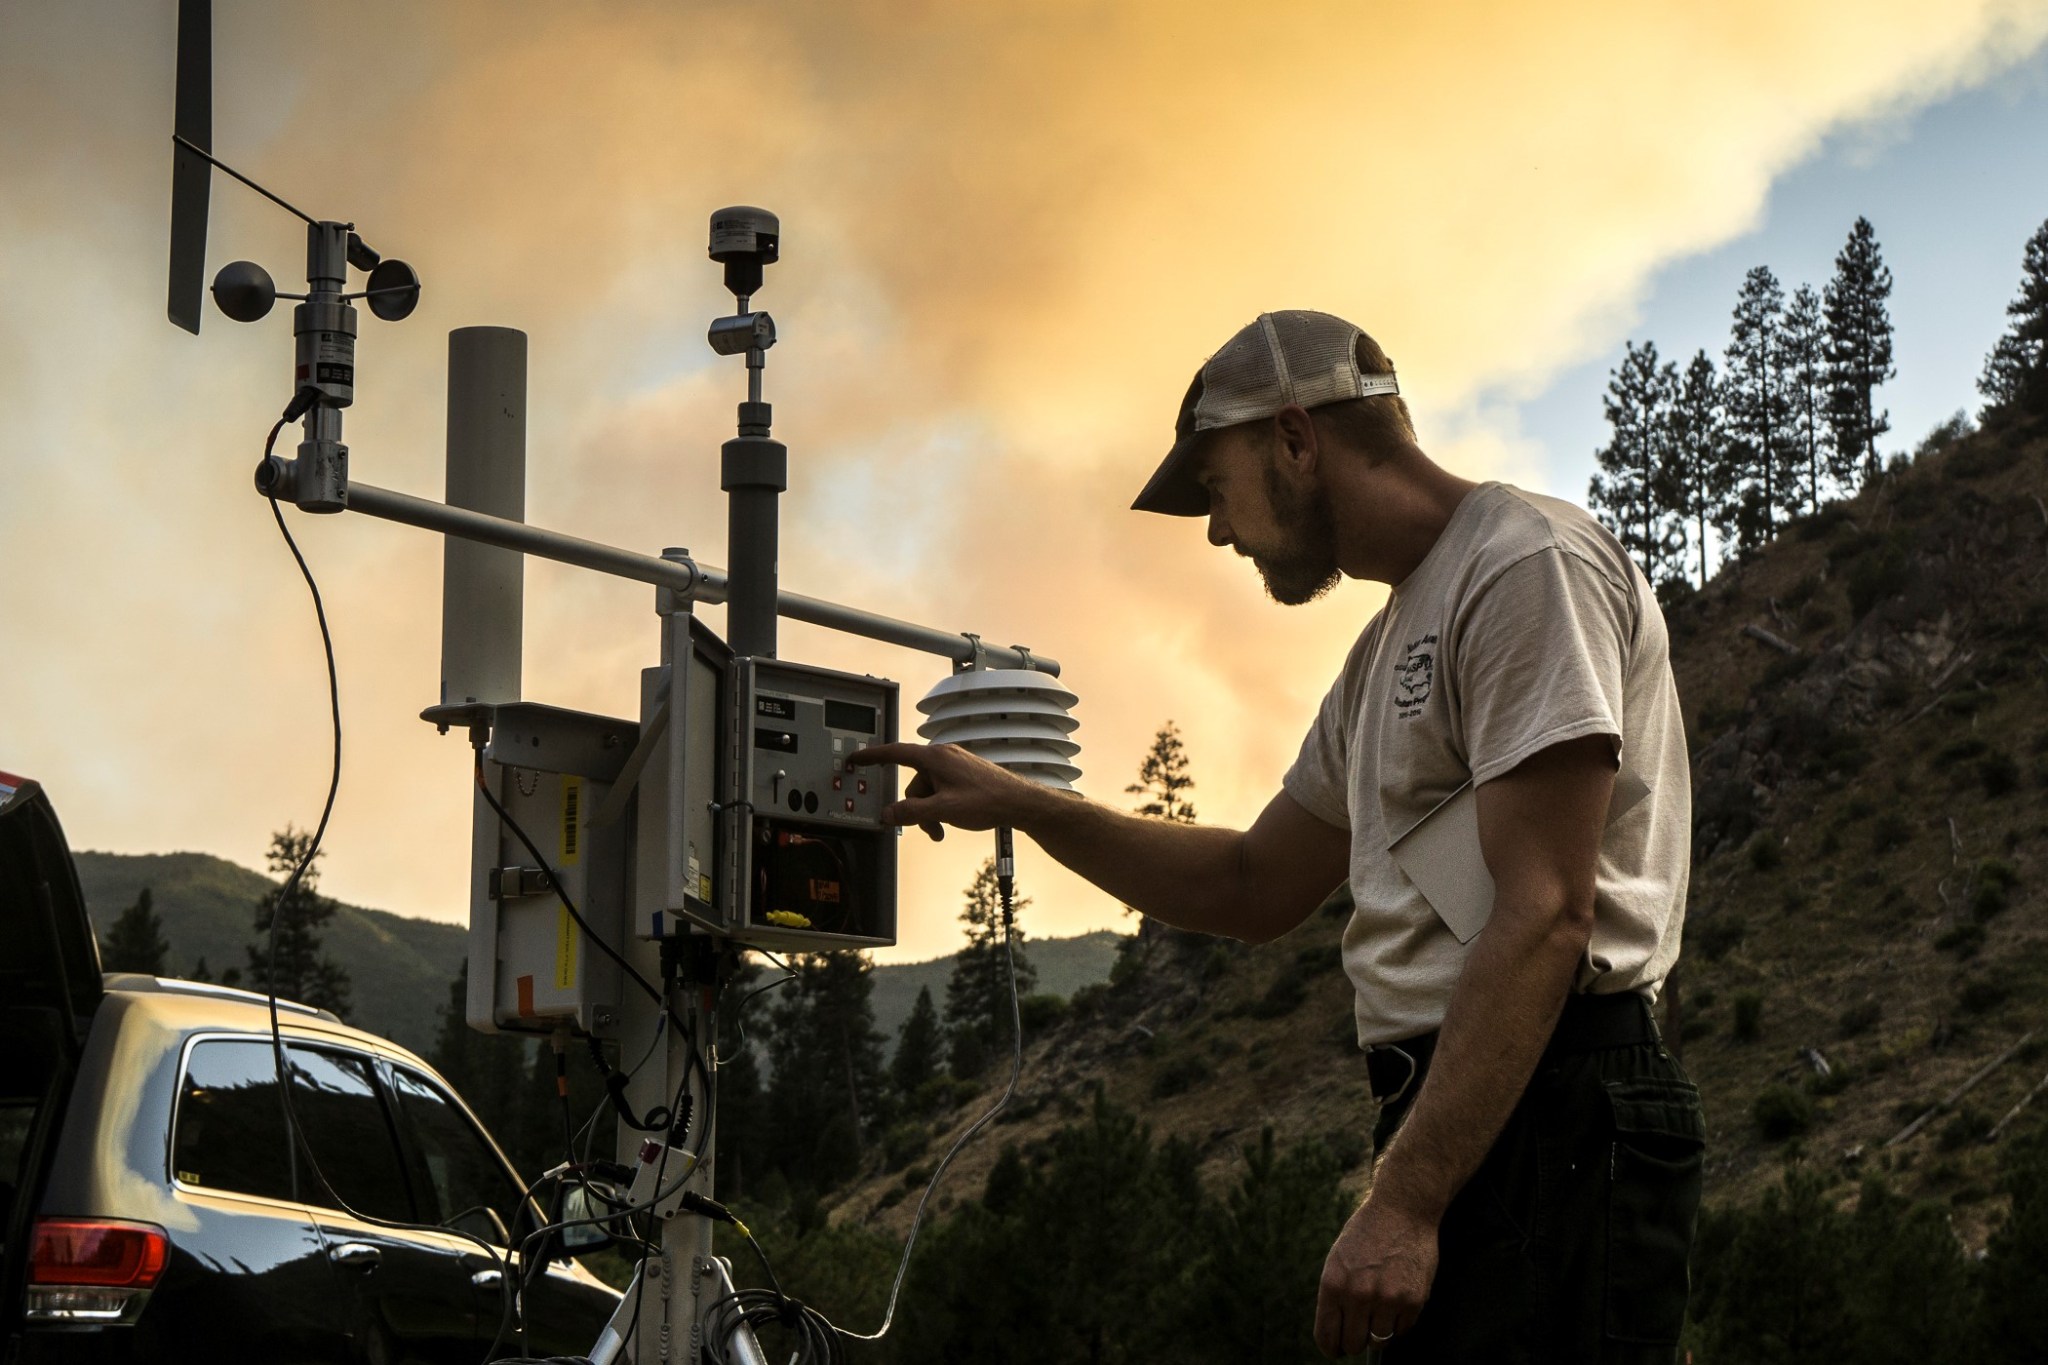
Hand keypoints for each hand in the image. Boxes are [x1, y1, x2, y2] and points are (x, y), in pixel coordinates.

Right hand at [847, 742, 1043, 840]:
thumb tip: (889, 813)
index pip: (895, 753)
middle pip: (913, 782)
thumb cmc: (988, 800)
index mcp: (935, 758)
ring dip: (930, 812)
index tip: (857, 758)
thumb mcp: (943, 810)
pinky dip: (941, 807)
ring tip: (943, 828)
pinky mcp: (964, 776)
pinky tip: (952, 821)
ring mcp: (955, 766)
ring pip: (927, 790)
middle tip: (928, 827)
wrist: (1020, 803)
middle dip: (915, 807)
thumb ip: (911, 812)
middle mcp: (944, 757)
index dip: (873, 756)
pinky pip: (941, 790)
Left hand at [1313, 1195, 1438, 1356]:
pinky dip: (1399, 1323)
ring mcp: (1387, 1299)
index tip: (1336, 1350)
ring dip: (1379, 1332)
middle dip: (1355, 1340)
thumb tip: (1335, 1332)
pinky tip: (1398, 1302)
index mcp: (1333, 1285)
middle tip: (1360, 1330)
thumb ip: (1335, 1295)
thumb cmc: (1367, 1233)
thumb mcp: (1338, 1260)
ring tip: (1380, 1312)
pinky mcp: (1413, 1300)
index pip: (1327, 1336)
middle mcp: (1358, 1295)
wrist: (1402, 1210)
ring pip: (1379, 1341)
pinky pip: (1403, 1330)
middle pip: (1353, 1344)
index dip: (1331, 1348)